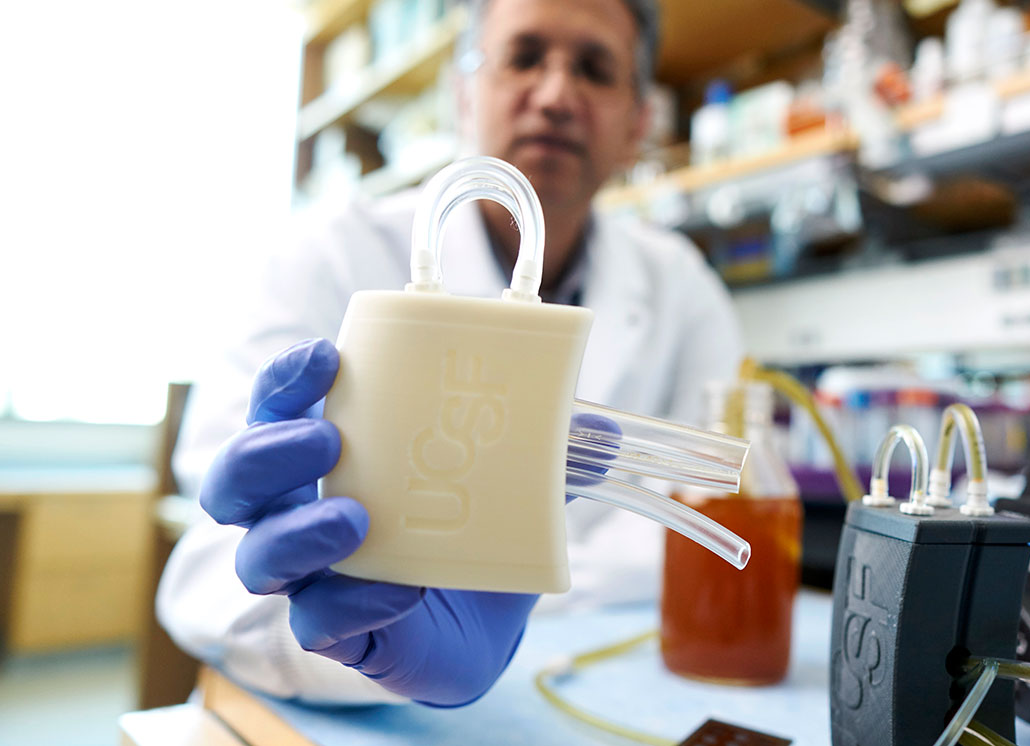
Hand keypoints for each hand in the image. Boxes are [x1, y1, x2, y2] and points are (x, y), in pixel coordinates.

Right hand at [200, 338, 539, 705]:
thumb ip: (544, 452)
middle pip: (238, 478)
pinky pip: (316, 618)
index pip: (278, 406)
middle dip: (269, 450)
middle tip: (328, 436)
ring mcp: (306, 574)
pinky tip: (398, 589)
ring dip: (299, 528)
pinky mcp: (331, 628)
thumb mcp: (506, 479)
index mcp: (328, 452)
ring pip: (259, 553)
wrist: (477, 622)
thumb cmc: (465, 529)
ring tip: (355, 515)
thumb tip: (601, 427)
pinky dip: (352, 600)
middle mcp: (297, 509)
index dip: (285, 379)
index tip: (323, 355)